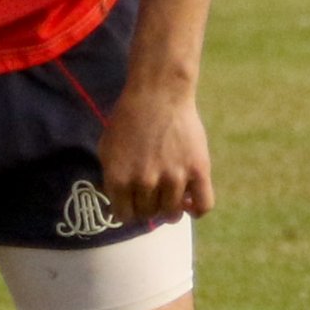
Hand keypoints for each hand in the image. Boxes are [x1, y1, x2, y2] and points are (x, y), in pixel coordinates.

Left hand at [100, 82, 214, 220]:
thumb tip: (117, 203)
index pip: (125, 216)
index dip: (130, 210)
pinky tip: (191, 201)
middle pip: (149, 214)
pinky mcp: (198, 170)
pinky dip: (197, 209)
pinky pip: (203, 205)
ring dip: (171, 208)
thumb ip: (109, 179)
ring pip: (173, 213)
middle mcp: (145, 183)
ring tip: (172, 195)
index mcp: (119, 180)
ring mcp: (173, 178)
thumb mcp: (107, 148)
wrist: (158, 93)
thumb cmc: (129, 118)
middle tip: (154, 193)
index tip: (136, 202)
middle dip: (150, 206)